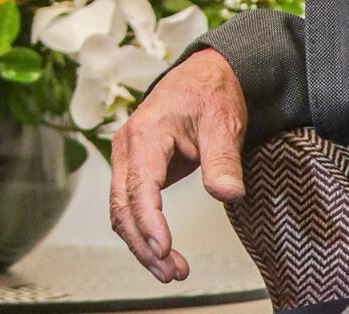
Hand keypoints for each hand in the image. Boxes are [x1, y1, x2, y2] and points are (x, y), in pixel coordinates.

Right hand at [108, 48, 247, 283]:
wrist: (205, 75)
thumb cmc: (211, 93)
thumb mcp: (223, 123)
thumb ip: (223, 160)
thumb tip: (227, 194)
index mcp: (146, 132)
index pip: (139, 185)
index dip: (149, 220)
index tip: (165, 248)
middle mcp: (128, 146)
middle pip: (122, 204)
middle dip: (144, 243)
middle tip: (173, 271)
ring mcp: (128, 157)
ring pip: (121, 210)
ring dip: (141, 243)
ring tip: (171, 271)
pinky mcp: (136, 168)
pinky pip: (129, 204)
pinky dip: (141, 231)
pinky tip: (161, 251)